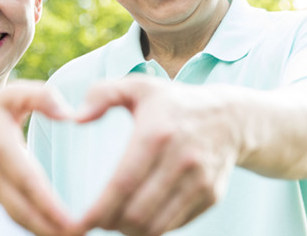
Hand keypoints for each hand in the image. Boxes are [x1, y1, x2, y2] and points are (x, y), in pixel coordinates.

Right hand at [0, 81, 82, 235]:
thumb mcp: (11, 94)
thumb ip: (41, 97)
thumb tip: (69, 114)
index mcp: (0, 146)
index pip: (26, 180)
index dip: (47, 203)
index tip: (70, 220)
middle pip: (22, 208)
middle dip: (49, 227)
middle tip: (81, 235)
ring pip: (18, 217)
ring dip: (44, 231)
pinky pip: (16, 216)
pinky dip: (35, 227)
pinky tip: (57, 232)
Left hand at [75, 75, 241, 235]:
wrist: (231, 117)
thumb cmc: (173, 102)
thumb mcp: (137, 86)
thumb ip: (101, 94)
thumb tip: (75, 118)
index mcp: (157, 133)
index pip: (123, 182)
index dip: (100, 208)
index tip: (81, 222)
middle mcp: (181, 159)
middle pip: (139, 212)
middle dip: (111, 224)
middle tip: (98, 220)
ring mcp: (200, 180)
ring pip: (157, 226)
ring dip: (131, 231)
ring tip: (117, 221)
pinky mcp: (211, 196)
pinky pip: (176, 225)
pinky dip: (154, 229)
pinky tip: (141, 218)